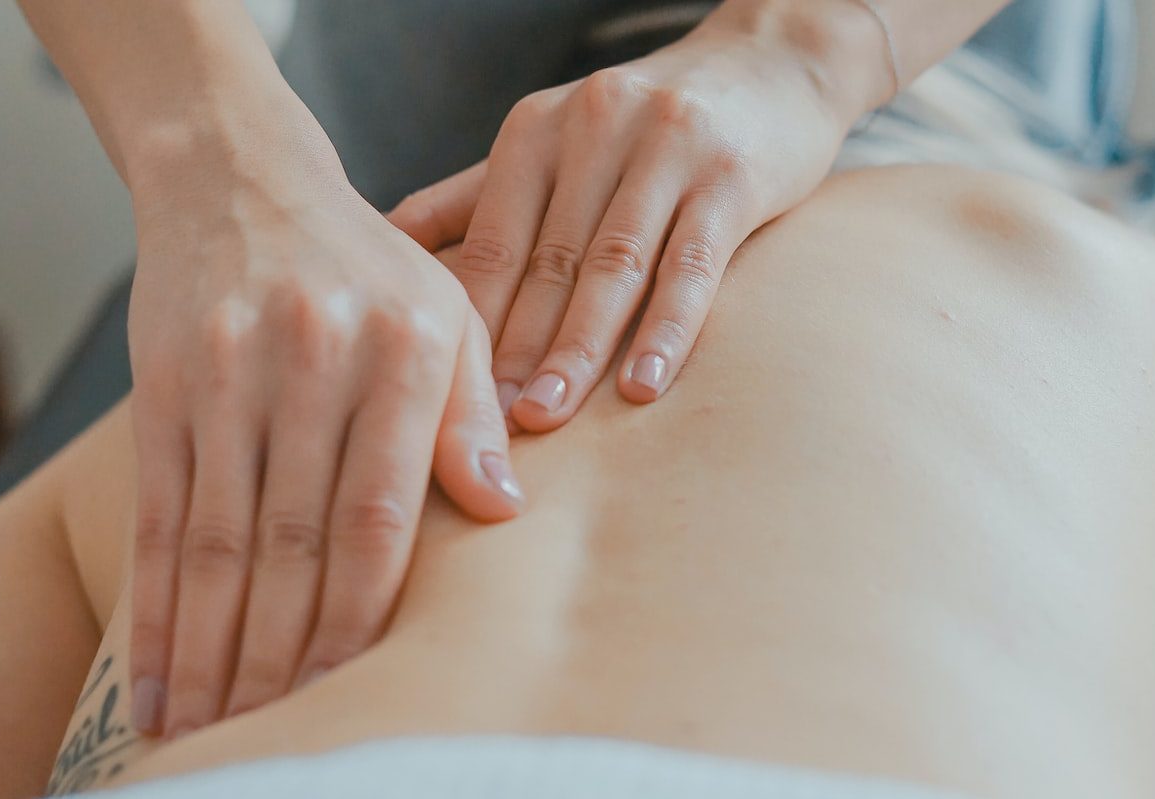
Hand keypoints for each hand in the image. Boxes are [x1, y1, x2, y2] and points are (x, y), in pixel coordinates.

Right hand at [124, 107, 522, 739]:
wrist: (242, 180)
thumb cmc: (368, 266)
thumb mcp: (447, 315)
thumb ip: (472, 414)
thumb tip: (504, 513)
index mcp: (403, 351)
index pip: (380, 515)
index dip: (361, 617)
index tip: (353, 693)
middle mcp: (313, 361)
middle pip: (293, 543)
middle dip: (282, 657)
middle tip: (275, 738)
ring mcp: (228, 373)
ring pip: (218, 542)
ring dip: (212, 651)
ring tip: (208, 732)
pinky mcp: (163, 385)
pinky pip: (159, 515)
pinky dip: (155, 606)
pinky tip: (156, 675)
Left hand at [389, 20, 847, 430]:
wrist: (770, 63)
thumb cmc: (647, 123)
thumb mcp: (553, 140)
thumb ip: (474, 195)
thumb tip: (384, 242)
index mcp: (537, 131)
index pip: (491, 241)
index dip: (468, 321)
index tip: (444, 395)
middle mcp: (594, 130)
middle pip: (547, 261)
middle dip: (514, 349)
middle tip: (488, 426)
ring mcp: (666, 149)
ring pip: (613, 266)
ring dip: (577, 348)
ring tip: (548, 415)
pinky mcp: (731, 176)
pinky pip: (692, 263)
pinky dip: (667, 328)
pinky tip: (644, 386)